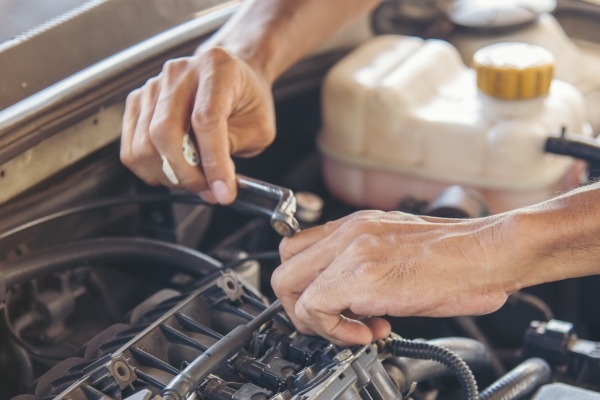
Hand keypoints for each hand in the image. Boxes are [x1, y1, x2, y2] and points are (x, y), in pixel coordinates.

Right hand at [120, 47, 275, 203]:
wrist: (233, 77)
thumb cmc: (247, 99)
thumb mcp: (258, 127)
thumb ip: (231, 151)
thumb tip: (213, 183)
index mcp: (216, 68)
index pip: (205, 120)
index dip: (213, 162)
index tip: (223, 191)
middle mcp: (180, 72)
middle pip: (164, 132)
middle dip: (186, 174)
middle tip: (208, 190)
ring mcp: (154, 86)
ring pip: (144, 144)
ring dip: (170, 175)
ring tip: (194, 181)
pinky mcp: (137, 102)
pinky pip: (132, 148)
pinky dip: (152, 170)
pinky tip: (175, 170)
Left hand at [271, 210, 513, 345]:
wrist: (490, 252)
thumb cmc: (457, 255)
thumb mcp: (398, 248)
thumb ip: (365, 262)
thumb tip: (349, 294)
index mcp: (356, 226)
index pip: (298, 249)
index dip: (304, 284)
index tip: (328, 306)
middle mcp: (348, 233)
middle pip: (284, 267)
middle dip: (298, 305)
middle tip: (331, 322)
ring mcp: (352, 251)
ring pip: (289, 287)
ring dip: (314, 320)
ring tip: (354, 329)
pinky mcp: (361, 276)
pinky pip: (315, 308)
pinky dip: (333, 331)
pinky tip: (369, 332)